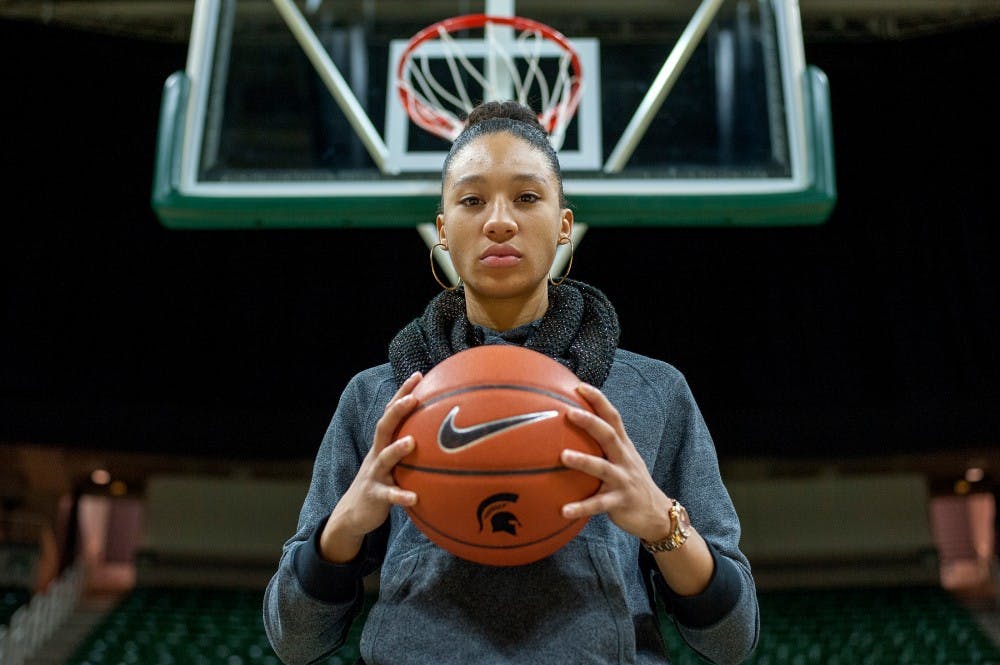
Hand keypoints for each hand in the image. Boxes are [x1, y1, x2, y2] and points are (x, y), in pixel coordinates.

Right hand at [320, 371, 421, 562]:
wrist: (353, 513)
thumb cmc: (382, 483)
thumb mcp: (394, 463)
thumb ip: (411, 448)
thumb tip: (446, 435)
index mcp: (383, 444)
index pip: (391, 412)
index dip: (402, 393)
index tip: (419, 375)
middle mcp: (376, 454)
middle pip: (383, 427)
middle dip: (397, 411)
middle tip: (414, 398)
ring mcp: (374, 475)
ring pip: (383, 459)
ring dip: (396, 450)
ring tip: (411, 443)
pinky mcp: (374, 496)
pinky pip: (388, 496)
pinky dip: (401, 496)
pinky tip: (415, 498)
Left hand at [559, 383, 673, 542]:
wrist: (657, 515)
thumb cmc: (630, 483)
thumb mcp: (622, 460)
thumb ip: (602, 445)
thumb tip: (571, 430)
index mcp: (623, 446)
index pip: (613, 417)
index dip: (598, 400)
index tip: (579, 386)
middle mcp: (624, 459)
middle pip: (609, 435)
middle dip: (590, 422)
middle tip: (569, 412)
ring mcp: (623, 480)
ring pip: (602, 468)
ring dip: (583, 461)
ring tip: (563, 456)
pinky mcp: (620, 502)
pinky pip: (598, 505)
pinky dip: (581, 507)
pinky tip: (563, 510)